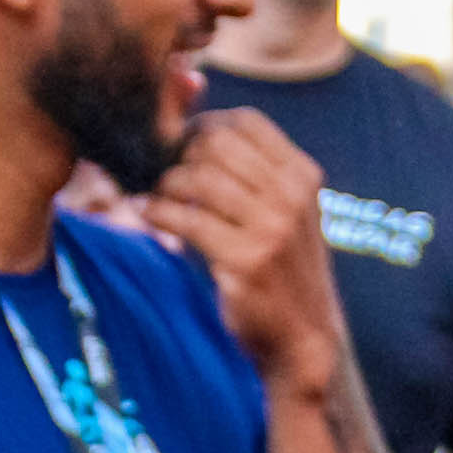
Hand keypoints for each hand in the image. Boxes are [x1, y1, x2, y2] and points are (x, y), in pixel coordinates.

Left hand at [144, 110, 341, 395]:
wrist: (302, 341)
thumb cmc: (284, 272)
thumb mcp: (286, 213)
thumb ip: (256, 169)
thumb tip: (195, 110)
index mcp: (303, 178)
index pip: (246, 123)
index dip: (206, 124)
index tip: (185, 146)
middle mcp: (291, 199)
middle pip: (217, 144)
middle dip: (181, 152)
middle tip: (162, 169)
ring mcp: (270, 231)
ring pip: (198, 178)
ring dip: (166, 182)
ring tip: (156, 193)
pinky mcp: (244, 262)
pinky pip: (185, 218)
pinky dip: (158, 211)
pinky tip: (150, 214)